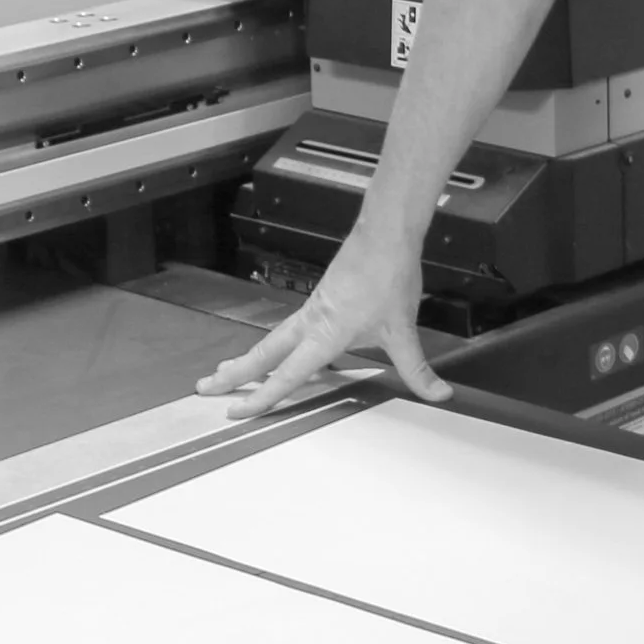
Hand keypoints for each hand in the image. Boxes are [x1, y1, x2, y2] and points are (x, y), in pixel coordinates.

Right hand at [196, 234, 449, 417]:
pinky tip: (281, 348)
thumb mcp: (404, 330)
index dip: (260, 397)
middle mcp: (311, 321)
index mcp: (325, 334)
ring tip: (229, 370)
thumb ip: (418, 369)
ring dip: (250, 357)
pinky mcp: (322, 297)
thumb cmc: (389, 275)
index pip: (287, 376)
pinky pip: (290, 327)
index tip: (234, 411)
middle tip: (205, 387)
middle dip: (234, 374)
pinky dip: (275, 342)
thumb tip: (439, 394)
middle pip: (263, 354)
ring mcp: (314, 308)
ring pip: (273, 338)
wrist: (386, 232)